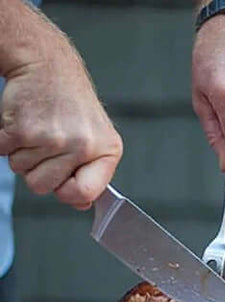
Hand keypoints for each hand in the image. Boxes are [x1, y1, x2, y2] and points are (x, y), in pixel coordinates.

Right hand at [0, 34, 122, 209]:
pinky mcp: (23, 129)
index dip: (68, 192)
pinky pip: (4, 154)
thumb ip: (91, 176)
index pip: (85, 194)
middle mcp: (83, 146)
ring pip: (22, 171)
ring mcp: (53, 138)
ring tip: (40, 130)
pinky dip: (8, 142)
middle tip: (49, 145)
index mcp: (106, 151)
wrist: (48, 65)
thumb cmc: (73, 105)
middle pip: (44, 188)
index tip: (65, 181)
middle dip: (39, 171)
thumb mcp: (95, 140)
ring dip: (24, 154)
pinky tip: (25, 123)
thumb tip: (83, 205)